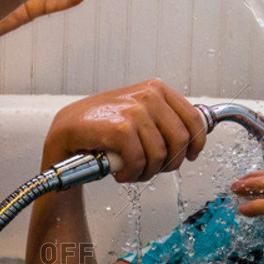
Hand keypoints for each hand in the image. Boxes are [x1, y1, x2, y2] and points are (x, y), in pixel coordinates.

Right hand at [42, 79, 205, 181]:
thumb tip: (193, 138)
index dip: (197, 143)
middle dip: (169, 163)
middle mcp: (148, 95)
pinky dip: (131, 174)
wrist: (66, 131)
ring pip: (160, 155)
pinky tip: (121, 173)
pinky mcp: (120, 128)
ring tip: (132, 172)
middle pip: (181, 140)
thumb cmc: (102, 127)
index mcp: (156, 89)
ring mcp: (134, 110)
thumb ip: (162, 119)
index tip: (190, 156)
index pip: (194, 118)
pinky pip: (139, 161)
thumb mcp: (137, 113)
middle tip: (152, 170)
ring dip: (147, 172)